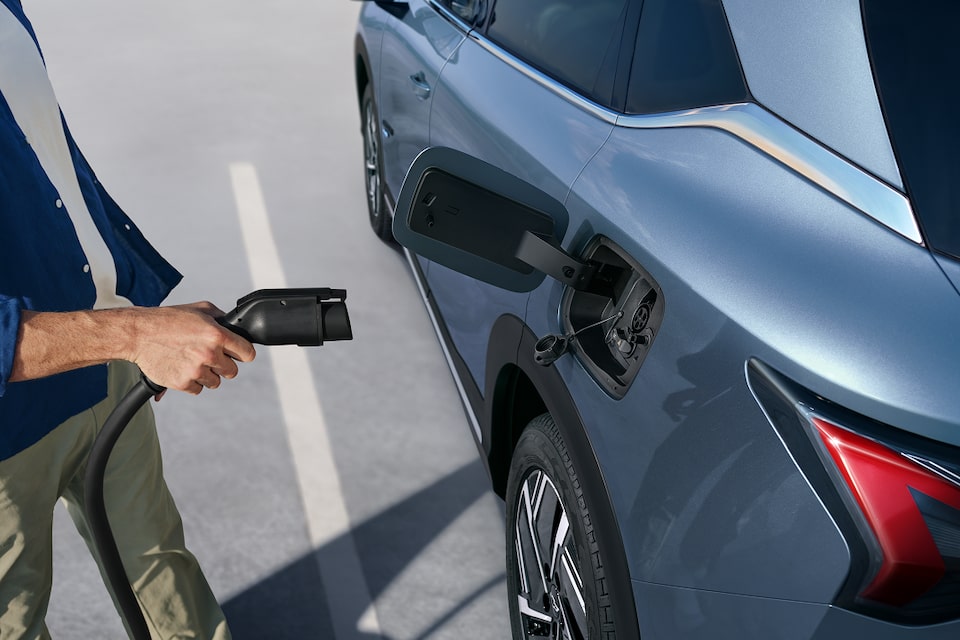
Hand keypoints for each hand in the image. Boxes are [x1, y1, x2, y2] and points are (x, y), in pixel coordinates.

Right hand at [128, 302, 255, 394]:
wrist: (138, 334)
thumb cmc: (167, 320)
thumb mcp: (200, 309)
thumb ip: (221, 319)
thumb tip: (235, 326)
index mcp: (216, 335)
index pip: (247, 353)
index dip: (242, 353)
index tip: (238, 354)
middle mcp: (209, 354)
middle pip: (233, 371)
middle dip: (224, 365)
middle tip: (209, 357)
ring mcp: (195, 370)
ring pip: (215, 382)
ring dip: (208, 375)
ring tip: (193, 361)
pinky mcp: (182, 383)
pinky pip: (198, 389)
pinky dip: (192, 382)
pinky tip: (182, 368)